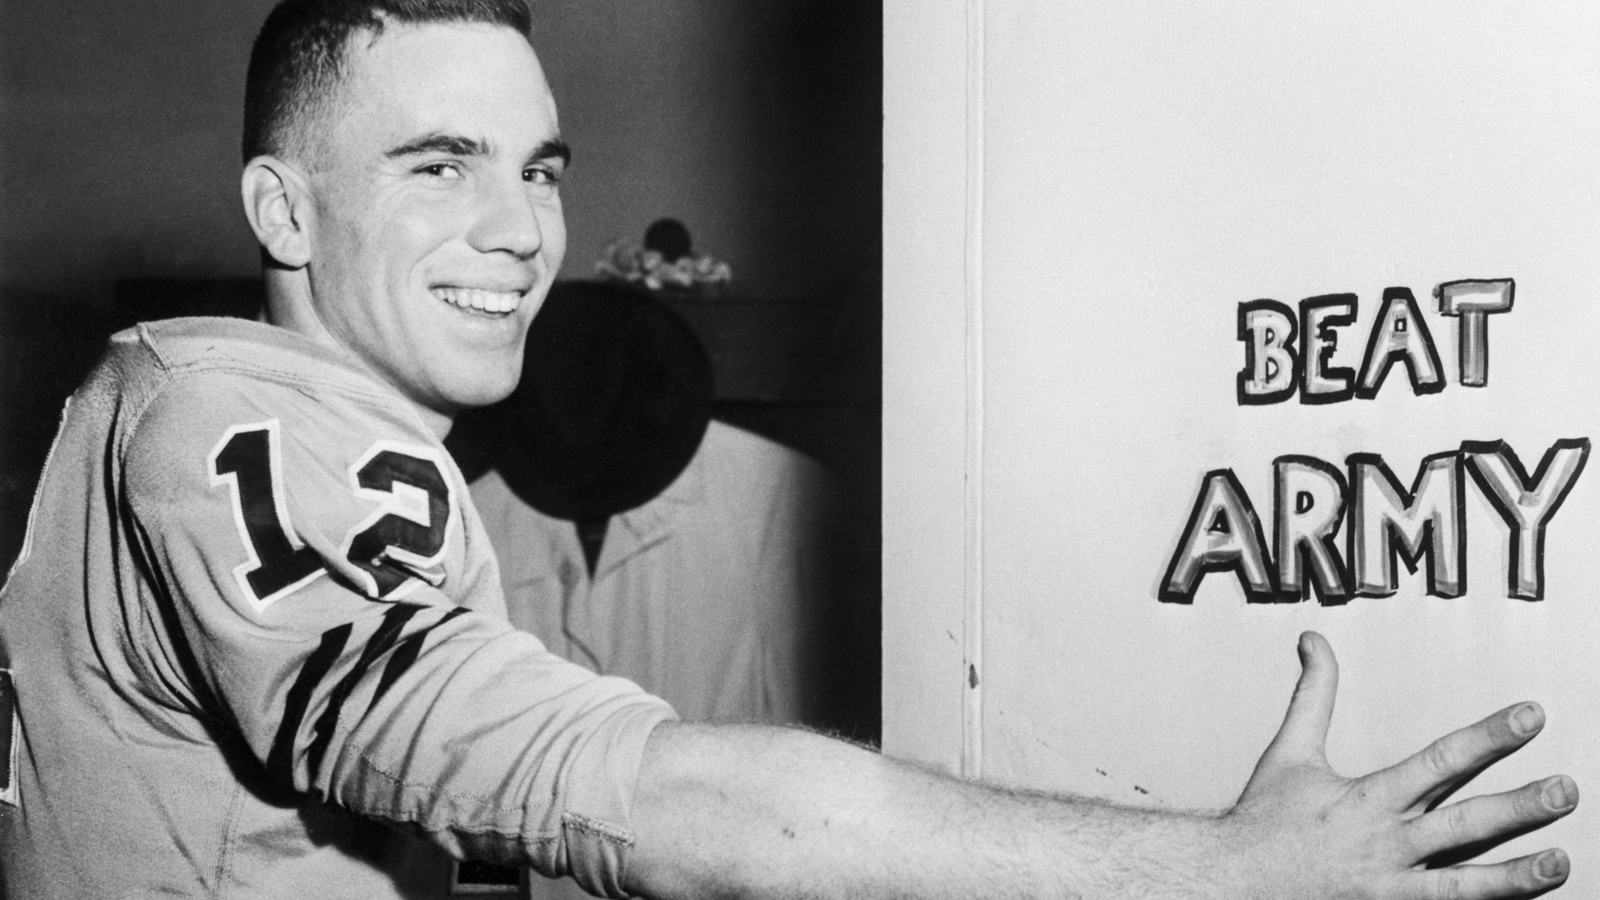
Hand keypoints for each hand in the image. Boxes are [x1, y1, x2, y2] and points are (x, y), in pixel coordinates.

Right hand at [1221, 632, 1576, 898]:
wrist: (1230, 883)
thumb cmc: (1263, 818)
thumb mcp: (1289, 751)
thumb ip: (1314, 694)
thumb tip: (1314, 640)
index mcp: (1368, 799)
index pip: (1440, 760)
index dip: (1489, 737)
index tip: (1532, 716)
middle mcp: (1386, 844)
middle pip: (1464, 824)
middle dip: (1519, 808)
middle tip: (1566, 789)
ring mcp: (1389, 889)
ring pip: (1464, 885)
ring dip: (1516, 877)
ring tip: (1560, 862)